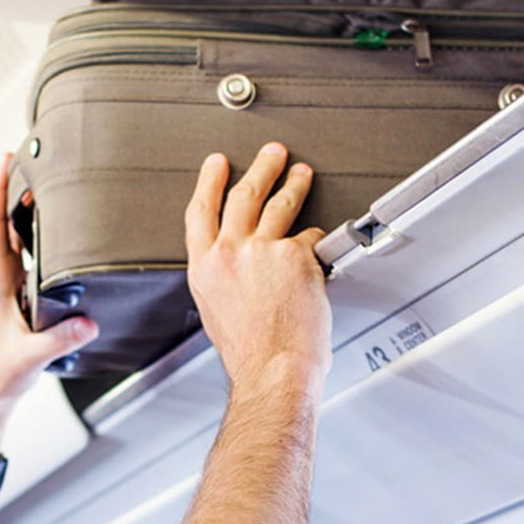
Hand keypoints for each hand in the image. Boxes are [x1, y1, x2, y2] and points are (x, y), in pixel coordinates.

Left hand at [0, 156, 98, 453]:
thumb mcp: (30, 358)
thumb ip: (59, 339)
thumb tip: (87, 322)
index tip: (5, 161)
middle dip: (3, 186)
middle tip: (21, 159)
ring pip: (0, 234)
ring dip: (10, 205)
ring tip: (31, 183)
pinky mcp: (5, 294)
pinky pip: (11, 252)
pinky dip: (20, 231)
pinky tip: (37, 229)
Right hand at [184, 143, 330, 391]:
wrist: (272, 370)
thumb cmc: (250, 353)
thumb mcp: (217, 311)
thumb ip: (223, 279)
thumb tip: (236, 266)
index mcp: (204, 269)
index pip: (201, 212)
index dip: (209, 182)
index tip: (216, 164)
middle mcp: (228, 254)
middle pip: (242, 195)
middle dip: (259, 169)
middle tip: (271, 154)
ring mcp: (261, 251)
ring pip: (279, 203)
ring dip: (293, 183)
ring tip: (301, 173)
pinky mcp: (294, 255)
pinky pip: (310, 237)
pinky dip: (316, 238)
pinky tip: (322, 240)